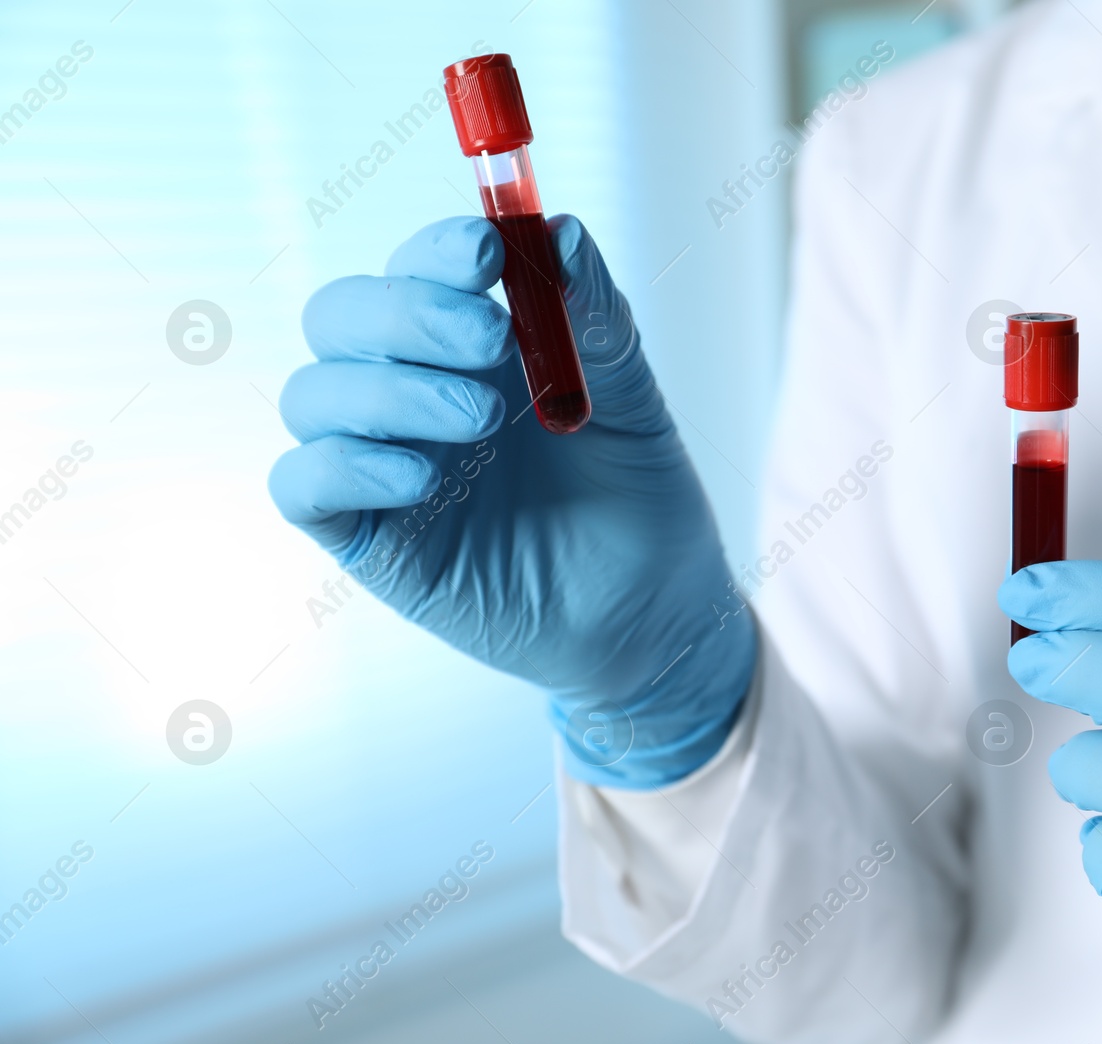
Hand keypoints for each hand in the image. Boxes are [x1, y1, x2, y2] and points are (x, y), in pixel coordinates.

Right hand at [268, 215, 754, 787]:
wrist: (650, 610)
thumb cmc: (638, 496)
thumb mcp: (632, 398)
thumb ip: (597, 317)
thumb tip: (560, 229)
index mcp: (469, 342)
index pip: (415, 268)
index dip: (436, 251)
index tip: (489, 255)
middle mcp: (410, 389)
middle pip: (343, 316)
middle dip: (407, 313)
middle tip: (492, 342)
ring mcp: (381, 461)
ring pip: (315, 393)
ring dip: (389, 391)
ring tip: (483, 420)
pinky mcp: (368, 535)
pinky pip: (304, 485)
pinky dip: (345, 465)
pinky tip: (422, 477)